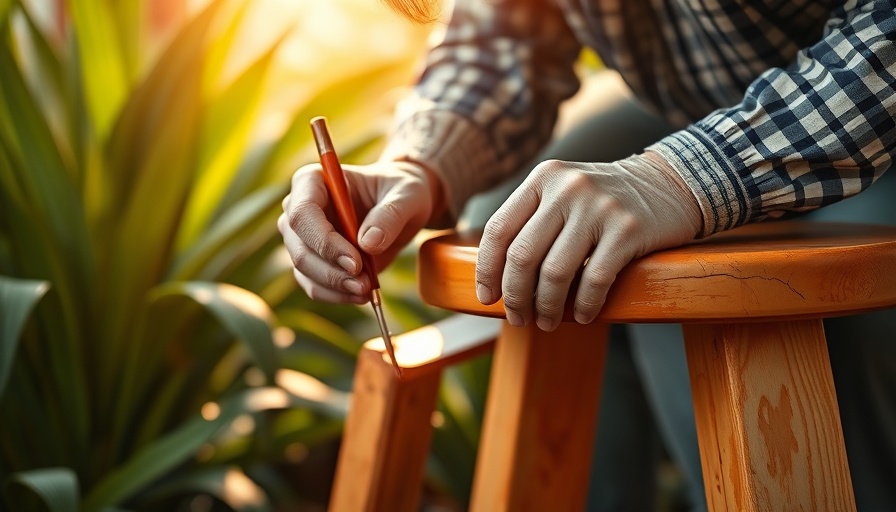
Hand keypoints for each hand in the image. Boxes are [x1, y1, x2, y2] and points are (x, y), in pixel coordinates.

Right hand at [278, 160, 443, 302]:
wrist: (402, 208)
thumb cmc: (400, 192)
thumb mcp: (406, 196)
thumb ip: (390, 214)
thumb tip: (368, 243)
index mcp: (312, 180)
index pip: (302, 213)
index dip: (324, 240)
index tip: (355, 261)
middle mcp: (298, 208)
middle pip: (299, 246)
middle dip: (331, 271)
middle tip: (364, 283)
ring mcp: (302, 237)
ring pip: (304, 270)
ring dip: (335, 286)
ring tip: (367, 290)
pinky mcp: (313, 261)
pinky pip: (314, 285)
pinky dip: (336, 295)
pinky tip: (361, 295)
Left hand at [475, 152, 701, 330]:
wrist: (670, 183)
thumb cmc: (605, 200)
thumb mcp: (563, 192)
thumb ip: (532, 220)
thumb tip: (496, 277)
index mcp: (543, 178)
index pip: (499, 230)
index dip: (487, 270)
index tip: (487, 298)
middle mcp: (567, 188)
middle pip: (522, 255)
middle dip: (515, 296)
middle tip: (517, 318)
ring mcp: (598, 207)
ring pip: (555, 272)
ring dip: (546, 307)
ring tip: (546, 323)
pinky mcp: (628, 229)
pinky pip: (594, 279)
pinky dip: (584, 305)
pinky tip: (582, 316)